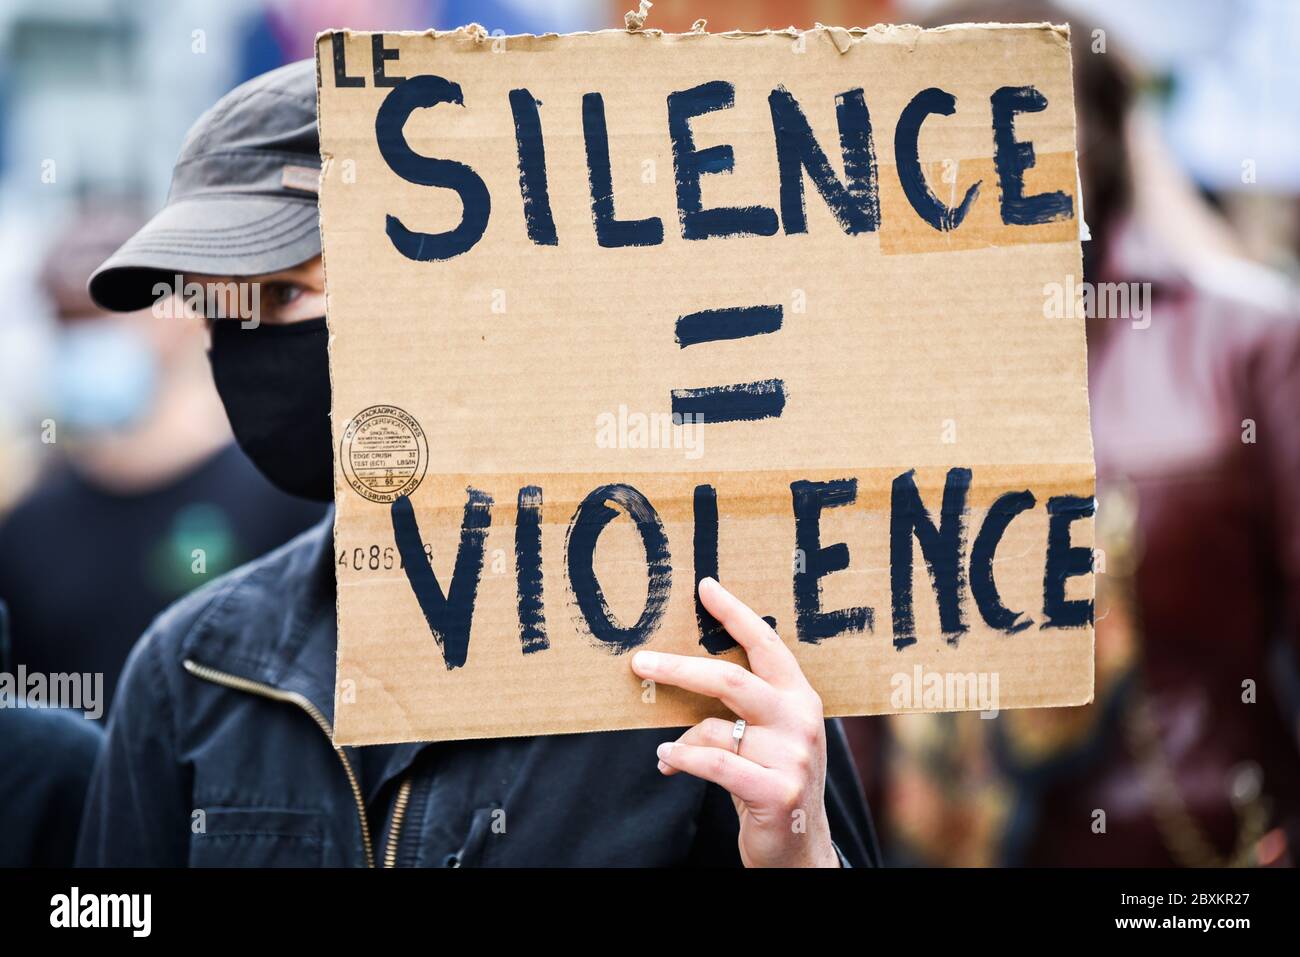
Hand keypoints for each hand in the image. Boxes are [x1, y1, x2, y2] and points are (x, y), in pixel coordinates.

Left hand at [630, 577, 838, 866]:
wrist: (800, 847)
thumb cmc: (772, 779)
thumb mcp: (770, 736)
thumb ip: (744, 706)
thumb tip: (679, 671)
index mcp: (801, 697)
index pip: (767, 645)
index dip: (735, 614)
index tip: (704, 587)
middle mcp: (802, 721)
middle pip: (731, 680)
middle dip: (679, 668)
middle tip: (640, 661)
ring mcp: (793, 757)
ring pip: (714, 729)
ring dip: (679, 739)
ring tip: (666, 750)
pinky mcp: (776, 792)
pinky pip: (713, 764)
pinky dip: (682, 759)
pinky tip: (666, 761)